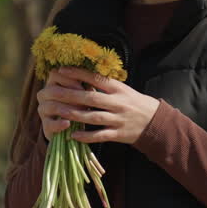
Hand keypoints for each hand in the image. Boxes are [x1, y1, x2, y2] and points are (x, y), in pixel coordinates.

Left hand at [36, 66, 160, 144]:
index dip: (78, 74)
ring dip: (75, 115)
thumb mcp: (122, 89)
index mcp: (118, 89)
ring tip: (59, 112)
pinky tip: (73, 135)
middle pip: (90, 98)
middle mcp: (118, 102)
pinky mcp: (119, 134)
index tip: (61, 71)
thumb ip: (104, 85)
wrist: (154, 121)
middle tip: (51, 92)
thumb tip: (81, 74)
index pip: (95, 79)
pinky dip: (87, 136)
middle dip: (69, 95)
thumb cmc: (134, 102)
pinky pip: (100, 135)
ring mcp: (118, 119)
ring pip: (94, 117)